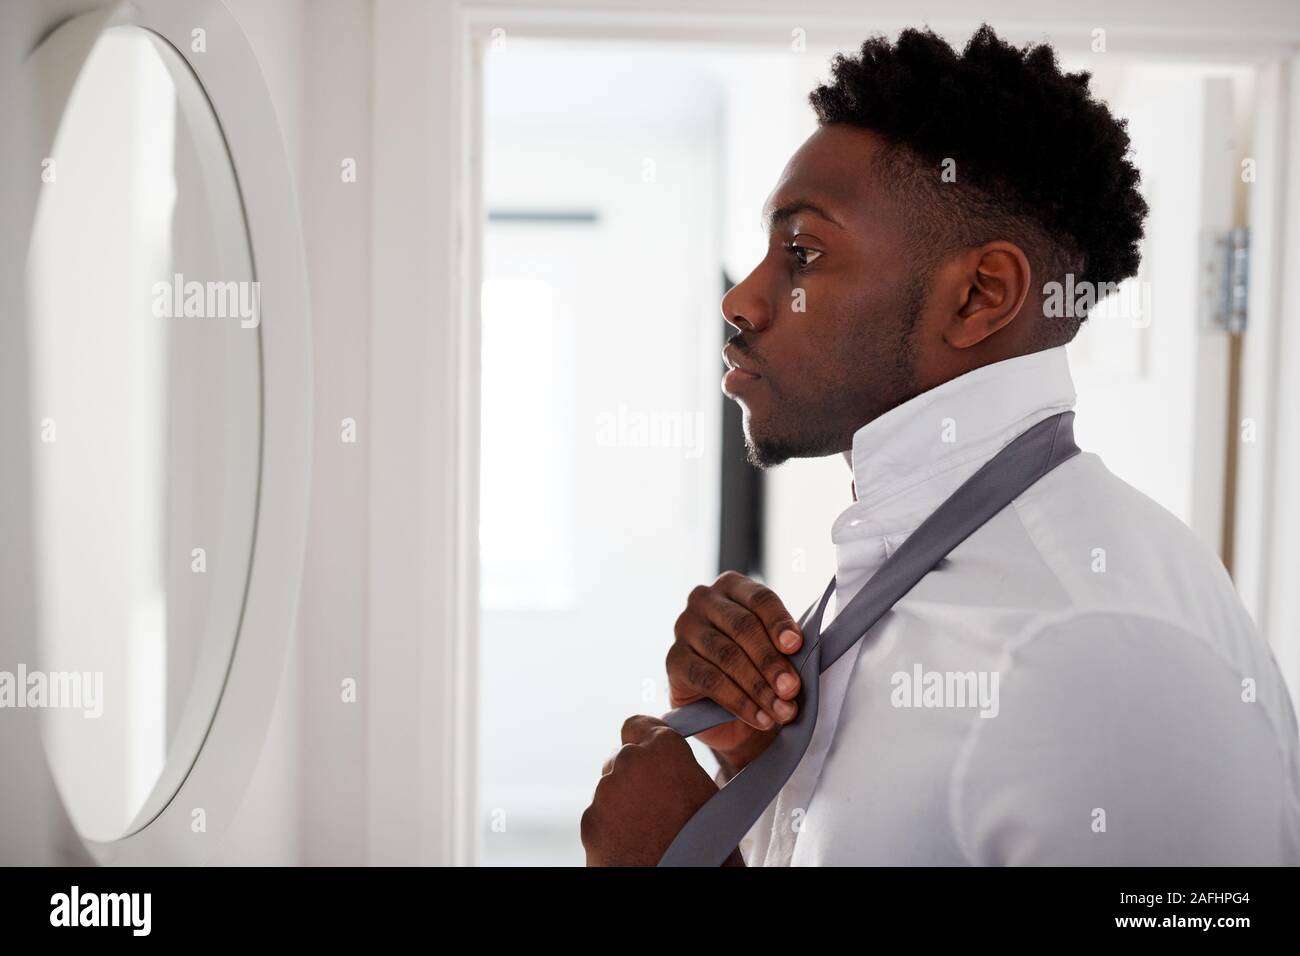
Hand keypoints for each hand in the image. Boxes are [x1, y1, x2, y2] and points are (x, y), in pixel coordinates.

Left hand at [581, 715, 737, 865]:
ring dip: (625, 802)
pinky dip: (612, 826)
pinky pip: (600, 816)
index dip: (645, 738)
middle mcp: (629, 764)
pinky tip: (634, 842)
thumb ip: (683, 770)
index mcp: (663, 750)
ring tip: (648, 828)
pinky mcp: (589, 823)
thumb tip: (678, 769)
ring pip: (611, 788)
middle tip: (656, 802)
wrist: (680, 877)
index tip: (650, 752)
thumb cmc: (706, 848)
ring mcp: (605, 794)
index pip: (639, 724)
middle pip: (623, 758)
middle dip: (636, 775)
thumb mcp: (711, 797)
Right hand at [665, 571, 803, 768]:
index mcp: (733, 586)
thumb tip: (796, 651)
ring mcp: (684, 628)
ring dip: (759, 687)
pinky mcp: (674, 660)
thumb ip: (783, 645)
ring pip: (727, 655)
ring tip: (782, 710)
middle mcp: (704, 600)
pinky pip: (710, 680)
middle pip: (743, 626)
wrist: (727, 708)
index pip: (760, 598)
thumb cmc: (755, 666)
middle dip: (771, 661)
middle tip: (792, 689)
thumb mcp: (775, 649)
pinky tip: (760, 718)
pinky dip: (739, 702)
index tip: (796, 646)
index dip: (779, 622)